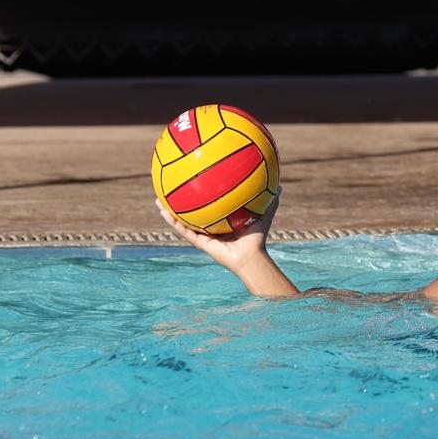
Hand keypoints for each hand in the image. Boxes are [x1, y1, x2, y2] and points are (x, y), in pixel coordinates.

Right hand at [161, 191, 278, 272]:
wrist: (252, 257)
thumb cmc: (259, 237)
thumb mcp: (264, 212)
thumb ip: (270, 199)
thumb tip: (280, 184)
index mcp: (222, 221)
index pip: (210, 206)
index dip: (201, 195)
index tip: (194, 181)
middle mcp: (210, 228)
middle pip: (192, 212)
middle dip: (181, 201)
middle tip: (170, 187)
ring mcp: (203, 236)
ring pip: (182, 221)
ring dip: (169, 211)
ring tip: (157, 199)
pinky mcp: (199, 242)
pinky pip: (183, 230)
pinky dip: (172, 221)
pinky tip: (163, 210)